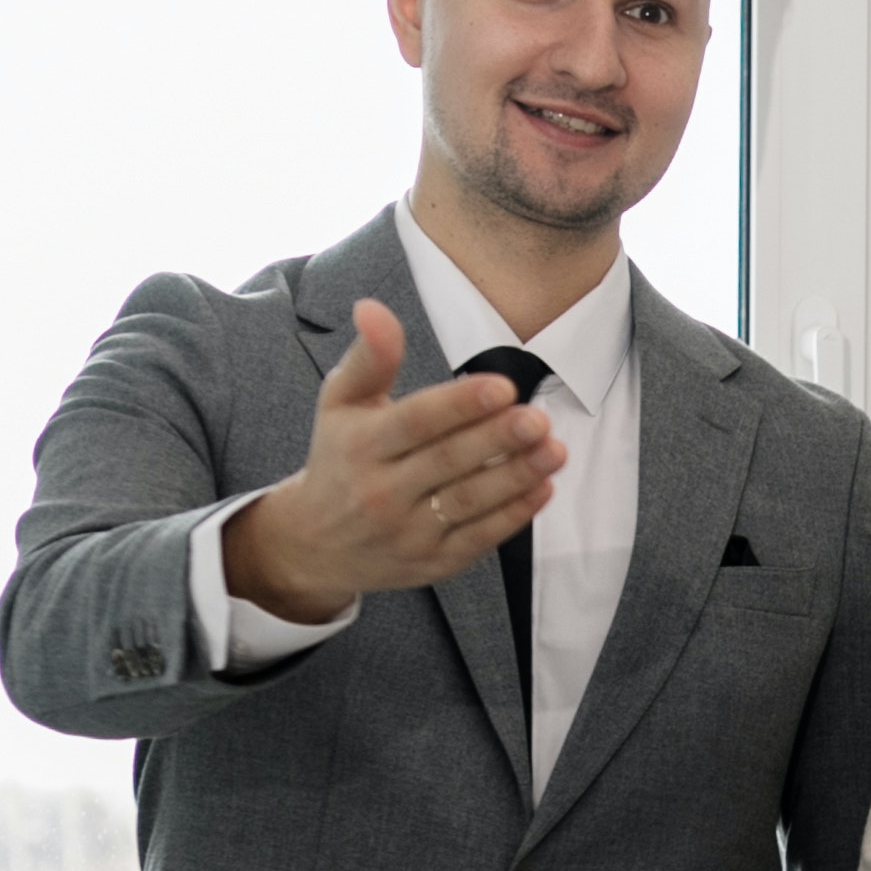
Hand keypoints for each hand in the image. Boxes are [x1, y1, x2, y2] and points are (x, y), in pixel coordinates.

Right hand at [222, 299, 566, 625]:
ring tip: (554, 450)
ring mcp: (408, 532)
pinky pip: (479, 538)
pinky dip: (513, 515)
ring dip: (516, 477)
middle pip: (448, 462)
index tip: (501, 387)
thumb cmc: (339, 458)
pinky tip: (543, 487)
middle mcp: (382, 492)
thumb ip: (369, 357)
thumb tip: (373, 307)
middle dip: (497, 439)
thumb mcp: (340, 403)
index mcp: (361, 445)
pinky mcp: (434, 563)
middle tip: (537, 418)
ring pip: (468, 502)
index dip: (459, 405)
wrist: (316, 544)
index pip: (415, 422)